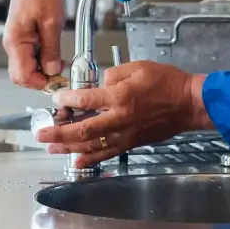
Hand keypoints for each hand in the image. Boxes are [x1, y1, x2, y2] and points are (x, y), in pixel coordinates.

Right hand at [3, 0, 70, 90]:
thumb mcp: (52, 22)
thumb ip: (51, 49)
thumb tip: (52, 71)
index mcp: (16, 41)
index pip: (23, 76)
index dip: (41, 83)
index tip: (59, 81)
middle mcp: (12, 43)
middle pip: (22, 75)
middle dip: (41, 79)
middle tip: (61, 75)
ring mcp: (17, 41)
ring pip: (27, 67)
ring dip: (43, 70)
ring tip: (61, 63)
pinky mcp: (23, 37)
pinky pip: (30, 57)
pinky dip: (43, 60)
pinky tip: (55, 55)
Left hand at [35, 61, 212, 166]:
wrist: (188, 104)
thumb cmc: (167, 82)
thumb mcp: (138, 67)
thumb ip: (113, 75)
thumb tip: (99, 85)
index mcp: (119, 97)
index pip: (85, 100)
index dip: (66, 99)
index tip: (56, 98)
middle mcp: (119, 119)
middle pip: (81, 129)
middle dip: (58, 132)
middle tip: (40, 133)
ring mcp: (124, 134)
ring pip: (91, 145)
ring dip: (68, 147)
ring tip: (51, 147)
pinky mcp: (131, 143)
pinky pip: (107, 153)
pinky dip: (90, 159)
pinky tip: (77, 161)